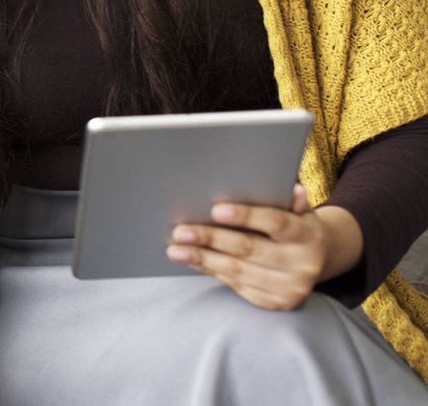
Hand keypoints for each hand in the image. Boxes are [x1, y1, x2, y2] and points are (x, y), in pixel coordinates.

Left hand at [167, 184, 362, 309]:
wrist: (318, 260)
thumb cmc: (297, 225)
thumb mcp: (299, 211)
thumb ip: (292, 201)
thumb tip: (291, 189)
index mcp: (309, 235)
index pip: (276, 222)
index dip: (245, 215)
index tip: (215, 209)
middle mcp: (303, 265)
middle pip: (249, 249)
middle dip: (210, 238)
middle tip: (180, 231)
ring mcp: (289, 288)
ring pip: (237, 270)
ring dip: (202, 258)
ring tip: (175, 249)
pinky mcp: (275, 302)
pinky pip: (236, 284)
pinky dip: (211, 271)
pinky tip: (193, 261)